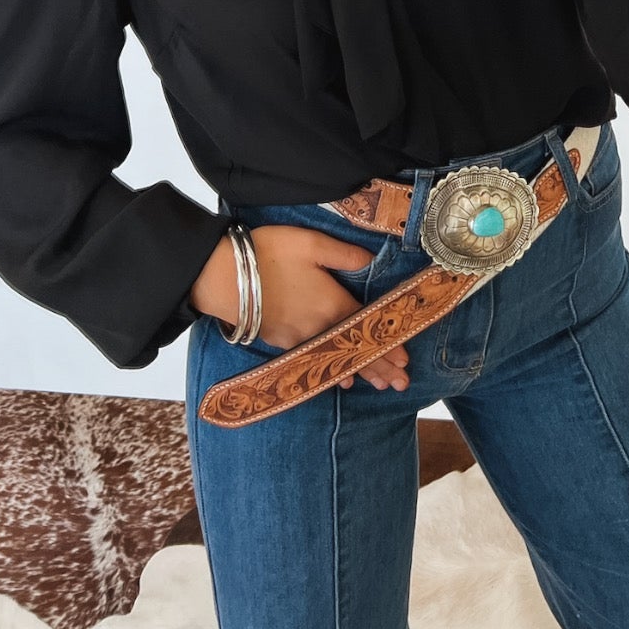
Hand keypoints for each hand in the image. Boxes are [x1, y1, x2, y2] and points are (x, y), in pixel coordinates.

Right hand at [190, 225, 409, 390]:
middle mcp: (319, 326)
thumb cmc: (269, 255)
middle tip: (401, 384)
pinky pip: (315, 360)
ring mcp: (298, 337)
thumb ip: (344, 255)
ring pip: (337, 359)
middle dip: (380, 367)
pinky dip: (331, 371)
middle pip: (355, 351)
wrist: (223, 278)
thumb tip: (372, 262)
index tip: (406, 360)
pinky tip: (339, 380)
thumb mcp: (312, 243)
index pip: (367, 328)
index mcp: (332, 303)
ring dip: (360, 372)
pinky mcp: (280, 342)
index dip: (387, 343)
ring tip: (378, 385)